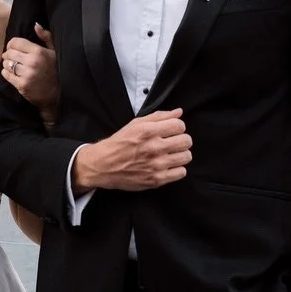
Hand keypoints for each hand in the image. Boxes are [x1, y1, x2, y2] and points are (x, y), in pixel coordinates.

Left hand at [2, 25, 58, 118]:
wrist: (57, 94)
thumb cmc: (56, 70)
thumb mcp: (54, 52)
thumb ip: (46, 37)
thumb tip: (36, 25)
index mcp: (39, 52)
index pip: (16, 42)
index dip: (12, 44)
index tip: (12, 47)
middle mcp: (32, 62)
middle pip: (9, 52)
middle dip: (8, 53)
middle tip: (10, 56)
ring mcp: (27, 74)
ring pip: (7, 63)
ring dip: (6, 63)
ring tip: (12, 64)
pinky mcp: (22, 85)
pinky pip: (6, 74)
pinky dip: (6, 72)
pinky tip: (11, 72)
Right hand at [73, 110, 190, 192]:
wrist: (103, 165)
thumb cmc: (119, 143)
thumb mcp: (136, 124)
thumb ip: (159, 117)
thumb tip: (178, 112)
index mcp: (149, 131)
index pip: (180, 125)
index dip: (178, 127)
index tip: (172, 131)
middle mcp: (154, 147)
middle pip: (186, 141)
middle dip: (181, 140)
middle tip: (173, 143)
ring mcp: (156, 164)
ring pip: (186, 156)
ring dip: (181, 154)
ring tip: (171, 154)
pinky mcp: (157, 179)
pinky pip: (181, 172)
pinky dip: (177, 169)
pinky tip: (168, 166)